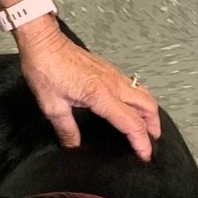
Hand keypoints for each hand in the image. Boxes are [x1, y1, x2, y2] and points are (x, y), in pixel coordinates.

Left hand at [14, 20, 160, 160]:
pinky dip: (139, 99)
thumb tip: (72, 146)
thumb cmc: (45, 68)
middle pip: (148, 106)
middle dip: (154, 126)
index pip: (132, 123)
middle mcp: (112, 83)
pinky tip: (129, 106)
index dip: (141, 142)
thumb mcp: (52, 106)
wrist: (44, 42)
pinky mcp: (108, 68)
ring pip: (143, 93)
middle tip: (151, 142)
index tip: (145, 156)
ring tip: (145, 126)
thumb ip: (66, 129)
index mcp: (101, 95)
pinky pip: (133, 85)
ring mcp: (112, 74)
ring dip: (149, 112)